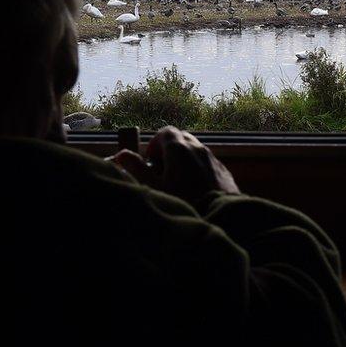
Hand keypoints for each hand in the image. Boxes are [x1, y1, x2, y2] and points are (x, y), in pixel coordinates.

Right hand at [111, 126, 238, 201]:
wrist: (221, 214)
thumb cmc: (185, 202)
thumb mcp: (154, 187)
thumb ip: (137, 169)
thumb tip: (121, 154)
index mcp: (179, 148)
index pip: (165, 132)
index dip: (155, 144)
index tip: (151, 161)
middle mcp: (198, 148)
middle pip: (181, 138)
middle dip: (169, 150)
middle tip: (162, 170)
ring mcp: (213, 158)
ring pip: (195, 150)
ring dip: (184, 159)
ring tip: (177, 181)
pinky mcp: (223, 170)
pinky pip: (207, 162)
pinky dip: (198, 168)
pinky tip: (194, 188)